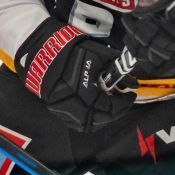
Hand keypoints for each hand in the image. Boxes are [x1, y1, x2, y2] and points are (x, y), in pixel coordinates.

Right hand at [16, 21, 134, 130]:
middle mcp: (76, 108)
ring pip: (88, 124)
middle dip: (115, 111)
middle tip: (122, 101)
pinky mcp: (57, 110)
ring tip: (108, 104)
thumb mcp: (100, 55)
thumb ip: (115, 68)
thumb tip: (128, 77)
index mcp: (88, 95)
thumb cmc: (72, 51)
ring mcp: (65, 111)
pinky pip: (76, 121)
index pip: (112, 108)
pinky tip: (93, 106)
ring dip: (102, 116)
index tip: (131, 95)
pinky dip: (88, 116)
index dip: (124, 103)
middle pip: (102, 119)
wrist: (43, 51)